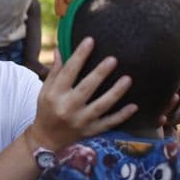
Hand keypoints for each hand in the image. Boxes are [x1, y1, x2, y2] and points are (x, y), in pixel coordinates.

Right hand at [25, 38, 134, 152]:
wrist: (47, 139)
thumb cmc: (46, 109)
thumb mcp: (45, 90)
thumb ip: (55, 71)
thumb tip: (60, 49)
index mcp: (55, 94)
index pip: (68, 72)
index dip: (79, 56)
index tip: (90, 41)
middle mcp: (68, 108)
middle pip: (86, 88)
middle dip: (100, 73)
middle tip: (113, 59)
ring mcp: (81, 121)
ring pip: (101, 106)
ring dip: (115, 93)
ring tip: (128, 79)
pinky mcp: (91, 131)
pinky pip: (109, 123)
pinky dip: (122, 116)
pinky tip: (134, 106)